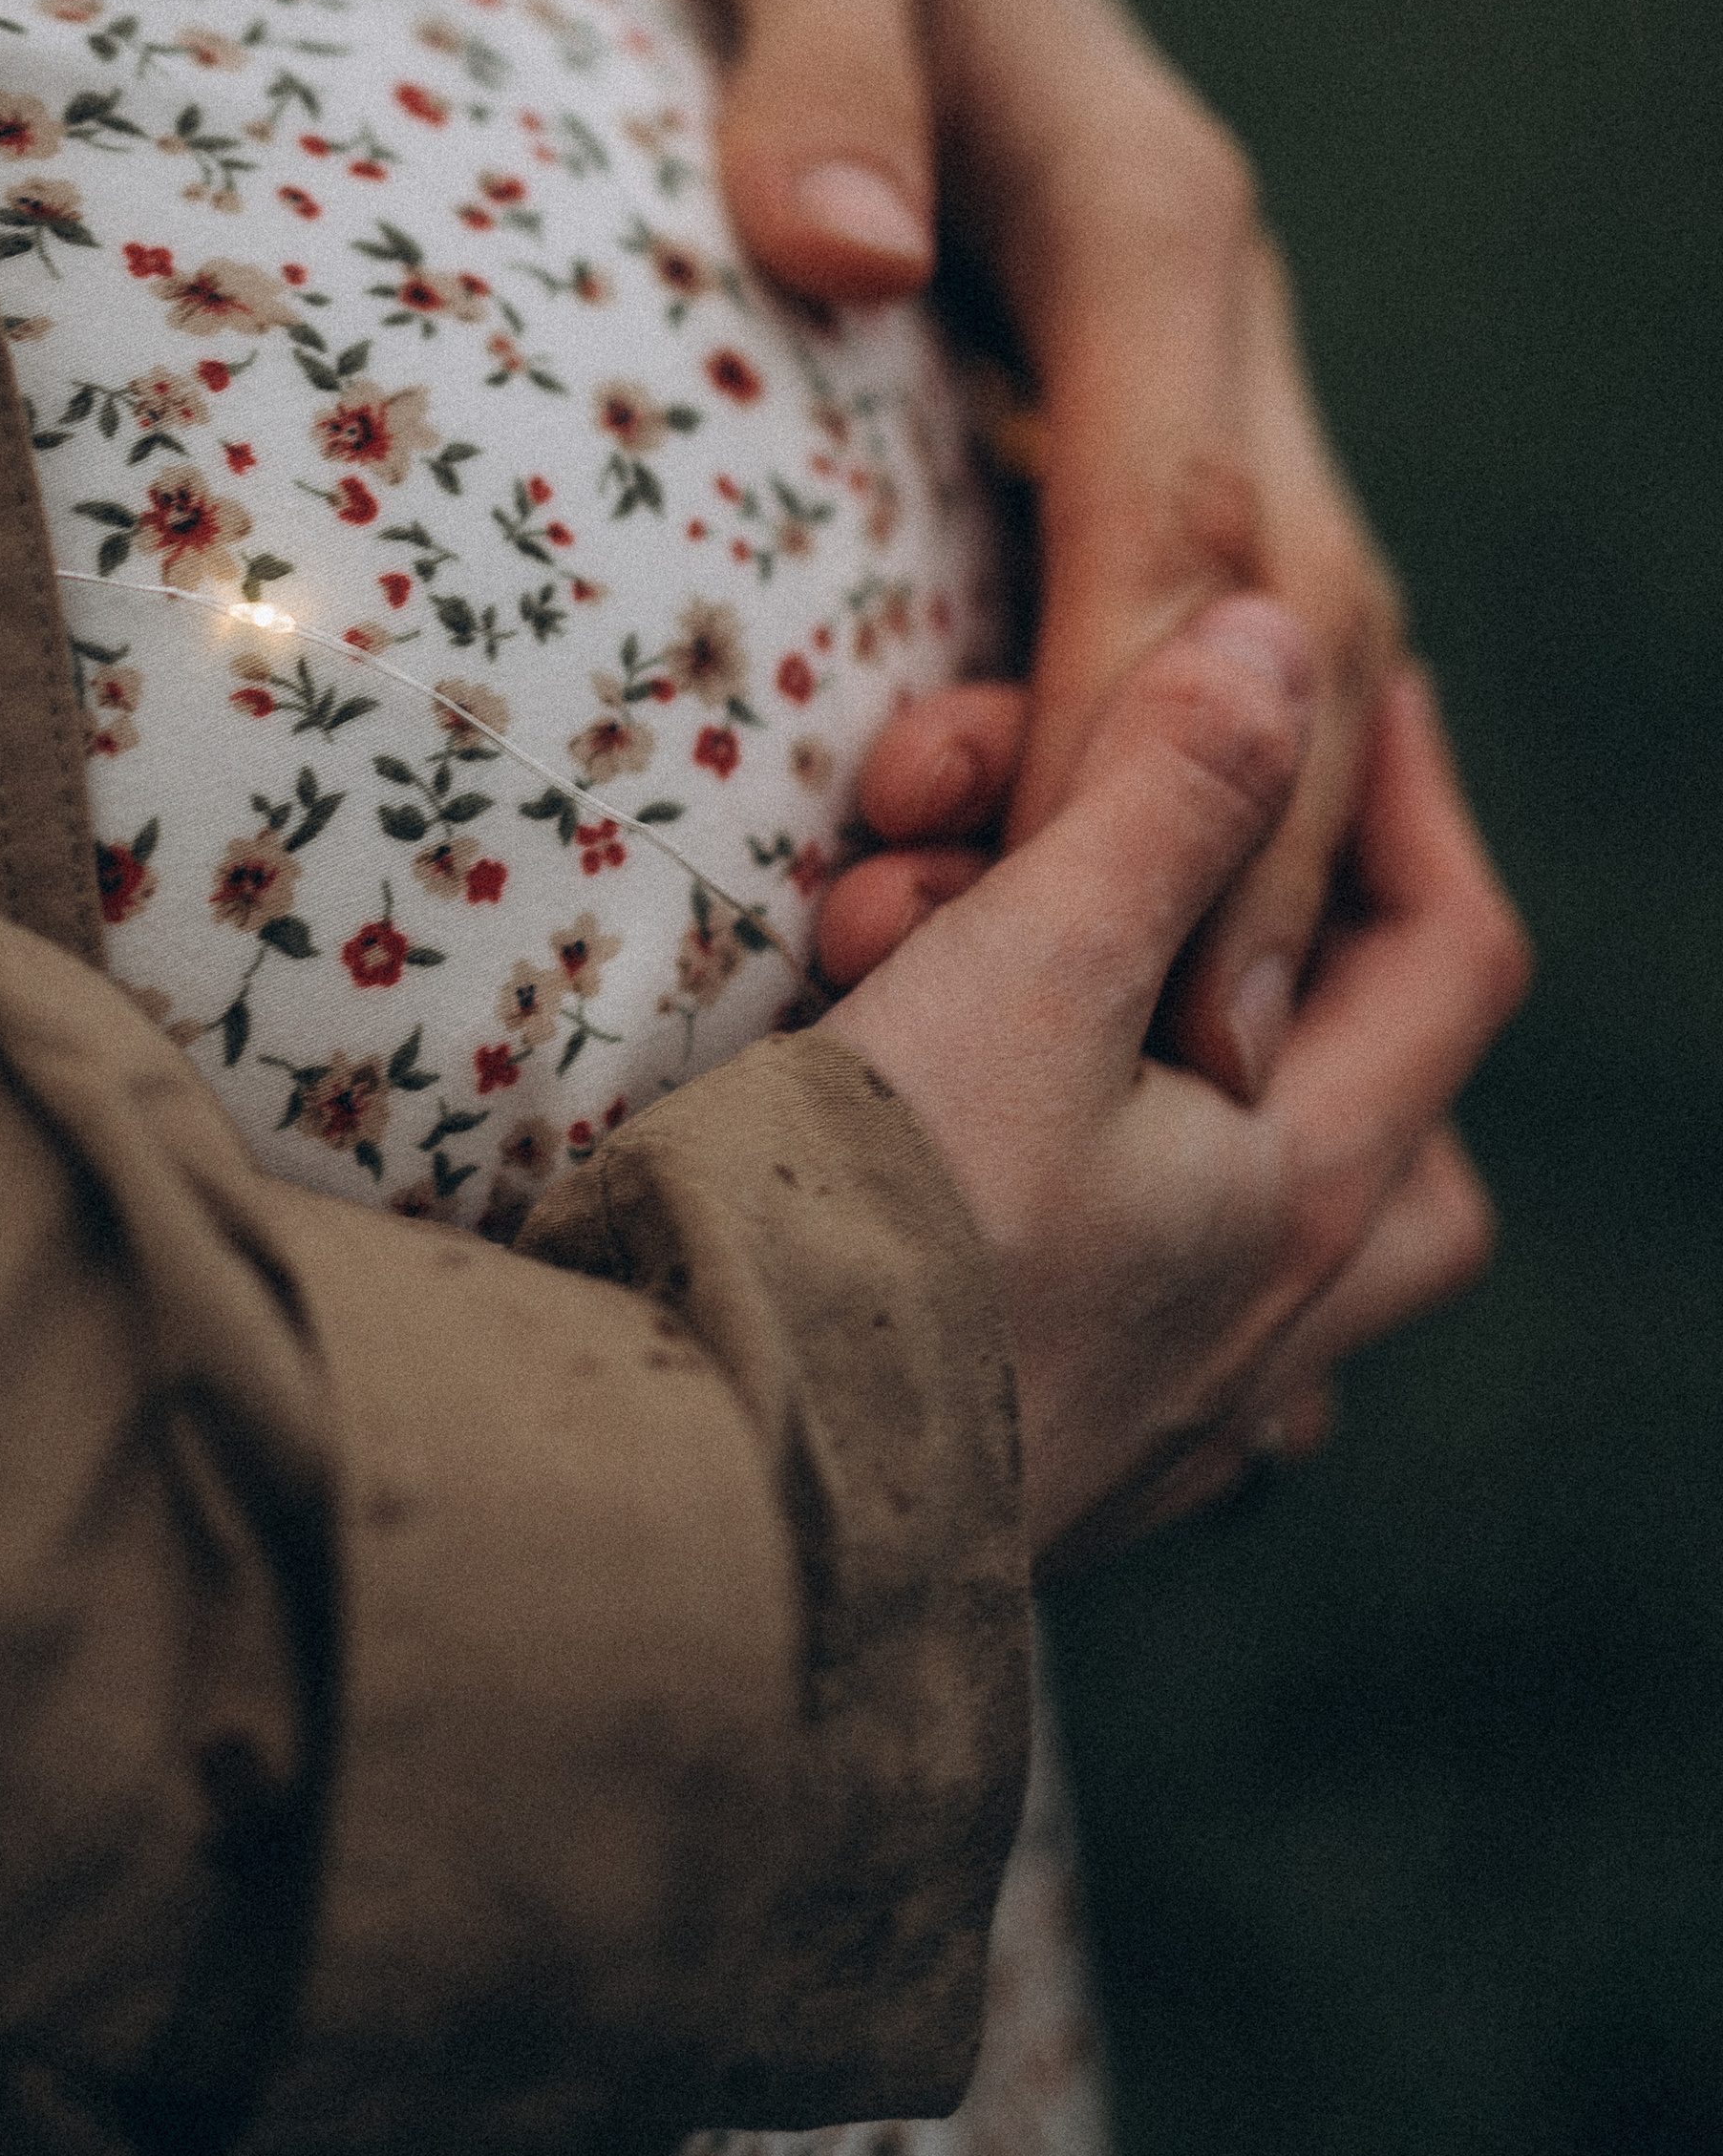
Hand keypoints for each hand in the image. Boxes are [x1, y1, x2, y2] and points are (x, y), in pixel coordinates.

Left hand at [632, 0, 1403, 1102]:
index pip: (1180, 507)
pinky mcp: (1140, 437)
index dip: (1151, 724)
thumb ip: (816, 61)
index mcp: (1152, 215)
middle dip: (1247, 844)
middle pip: (1285, 618)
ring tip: (1177, 1065)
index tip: (1115, 920)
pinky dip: (1198, 786)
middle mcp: (1214, 321)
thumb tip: (836, 251)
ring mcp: (1200, 384)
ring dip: (1243, 845)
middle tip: (1188, 1080)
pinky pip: (1203, 636)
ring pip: (1280, 650)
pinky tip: (1143, 941)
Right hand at [816, 597, 1524, 1570]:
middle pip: (1408, 1152)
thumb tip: (1288, 643)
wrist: (708, 1513)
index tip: (1332, 685)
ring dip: (1233, 1142)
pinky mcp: (1044, 1490)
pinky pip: (1160, 1373)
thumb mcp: (1027, 972)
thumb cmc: (870, 1231)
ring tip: (1113, 1038)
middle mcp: (1264, 1334)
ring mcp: (1161, 1434)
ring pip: (1284, 1279)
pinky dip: (1130, 1269)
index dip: (1408, 794)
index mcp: (1296, 1197)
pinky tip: (1041, 1229)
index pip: (1449, 958)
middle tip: (1241, 894)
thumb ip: (1162, 802)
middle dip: (1345, 1001)